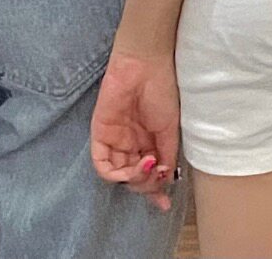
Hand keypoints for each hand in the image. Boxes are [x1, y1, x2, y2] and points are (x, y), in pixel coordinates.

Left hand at [89, 50, 182, 210]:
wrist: (145, 67)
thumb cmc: (162, 91)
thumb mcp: (171, 128)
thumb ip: (166, 154)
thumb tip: (166, 179)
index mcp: (149, 141)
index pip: (149, 173)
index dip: (156, 190)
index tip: (165, 204)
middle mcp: (131, 144)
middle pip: (134, 178)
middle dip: (147, 183)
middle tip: (159, 174)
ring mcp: (116, 141)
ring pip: (120, 175)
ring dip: (134, 179)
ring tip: (148, 166)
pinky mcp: (100, 136)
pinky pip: (103, 165)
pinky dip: (116, 173)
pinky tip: (132, 168)